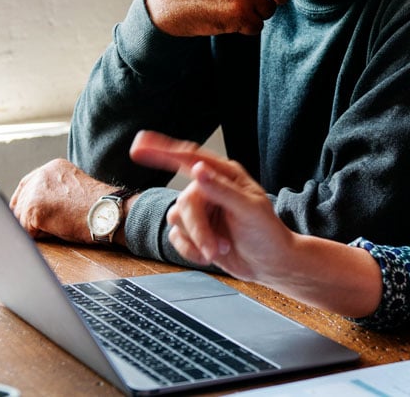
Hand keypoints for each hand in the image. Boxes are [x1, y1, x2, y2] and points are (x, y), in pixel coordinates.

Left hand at [9, 158, 117, 243]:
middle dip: (25, 217)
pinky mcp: (34, 208)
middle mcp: (42, 175)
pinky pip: (26, 230)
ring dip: (34, 227)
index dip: (23, 202)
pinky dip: (39, 235)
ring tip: (58, 226)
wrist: (108, 214)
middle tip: (37, 229)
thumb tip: (35, 208)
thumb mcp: (74, 189)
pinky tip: (58, 230)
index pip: (26, 184)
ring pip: (21, 216)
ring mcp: (36, 191)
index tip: (22, 215)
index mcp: (53, 167)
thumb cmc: (98, 208)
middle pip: (20, 201)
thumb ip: (54, 191)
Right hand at [129, 130, 294, 279]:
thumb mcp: (249, 210)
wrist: (270, 264)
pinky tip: (210, 256)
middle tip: (215, 247)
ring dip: (197, 240)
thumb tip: (198, 170)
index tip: (139, 145)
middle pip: (184, 201)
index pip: (190, 157)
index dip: (162, 149)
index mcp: (224, 174)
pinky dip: (191, 250)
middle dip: (198, 229)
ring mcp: (201, 210)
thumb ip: (222, 190)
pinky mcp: (194, 231)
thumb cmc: (267, 233)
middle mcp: (209, 188)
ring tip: (220, 249)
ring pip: (177, 219)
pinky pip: (175, 237)